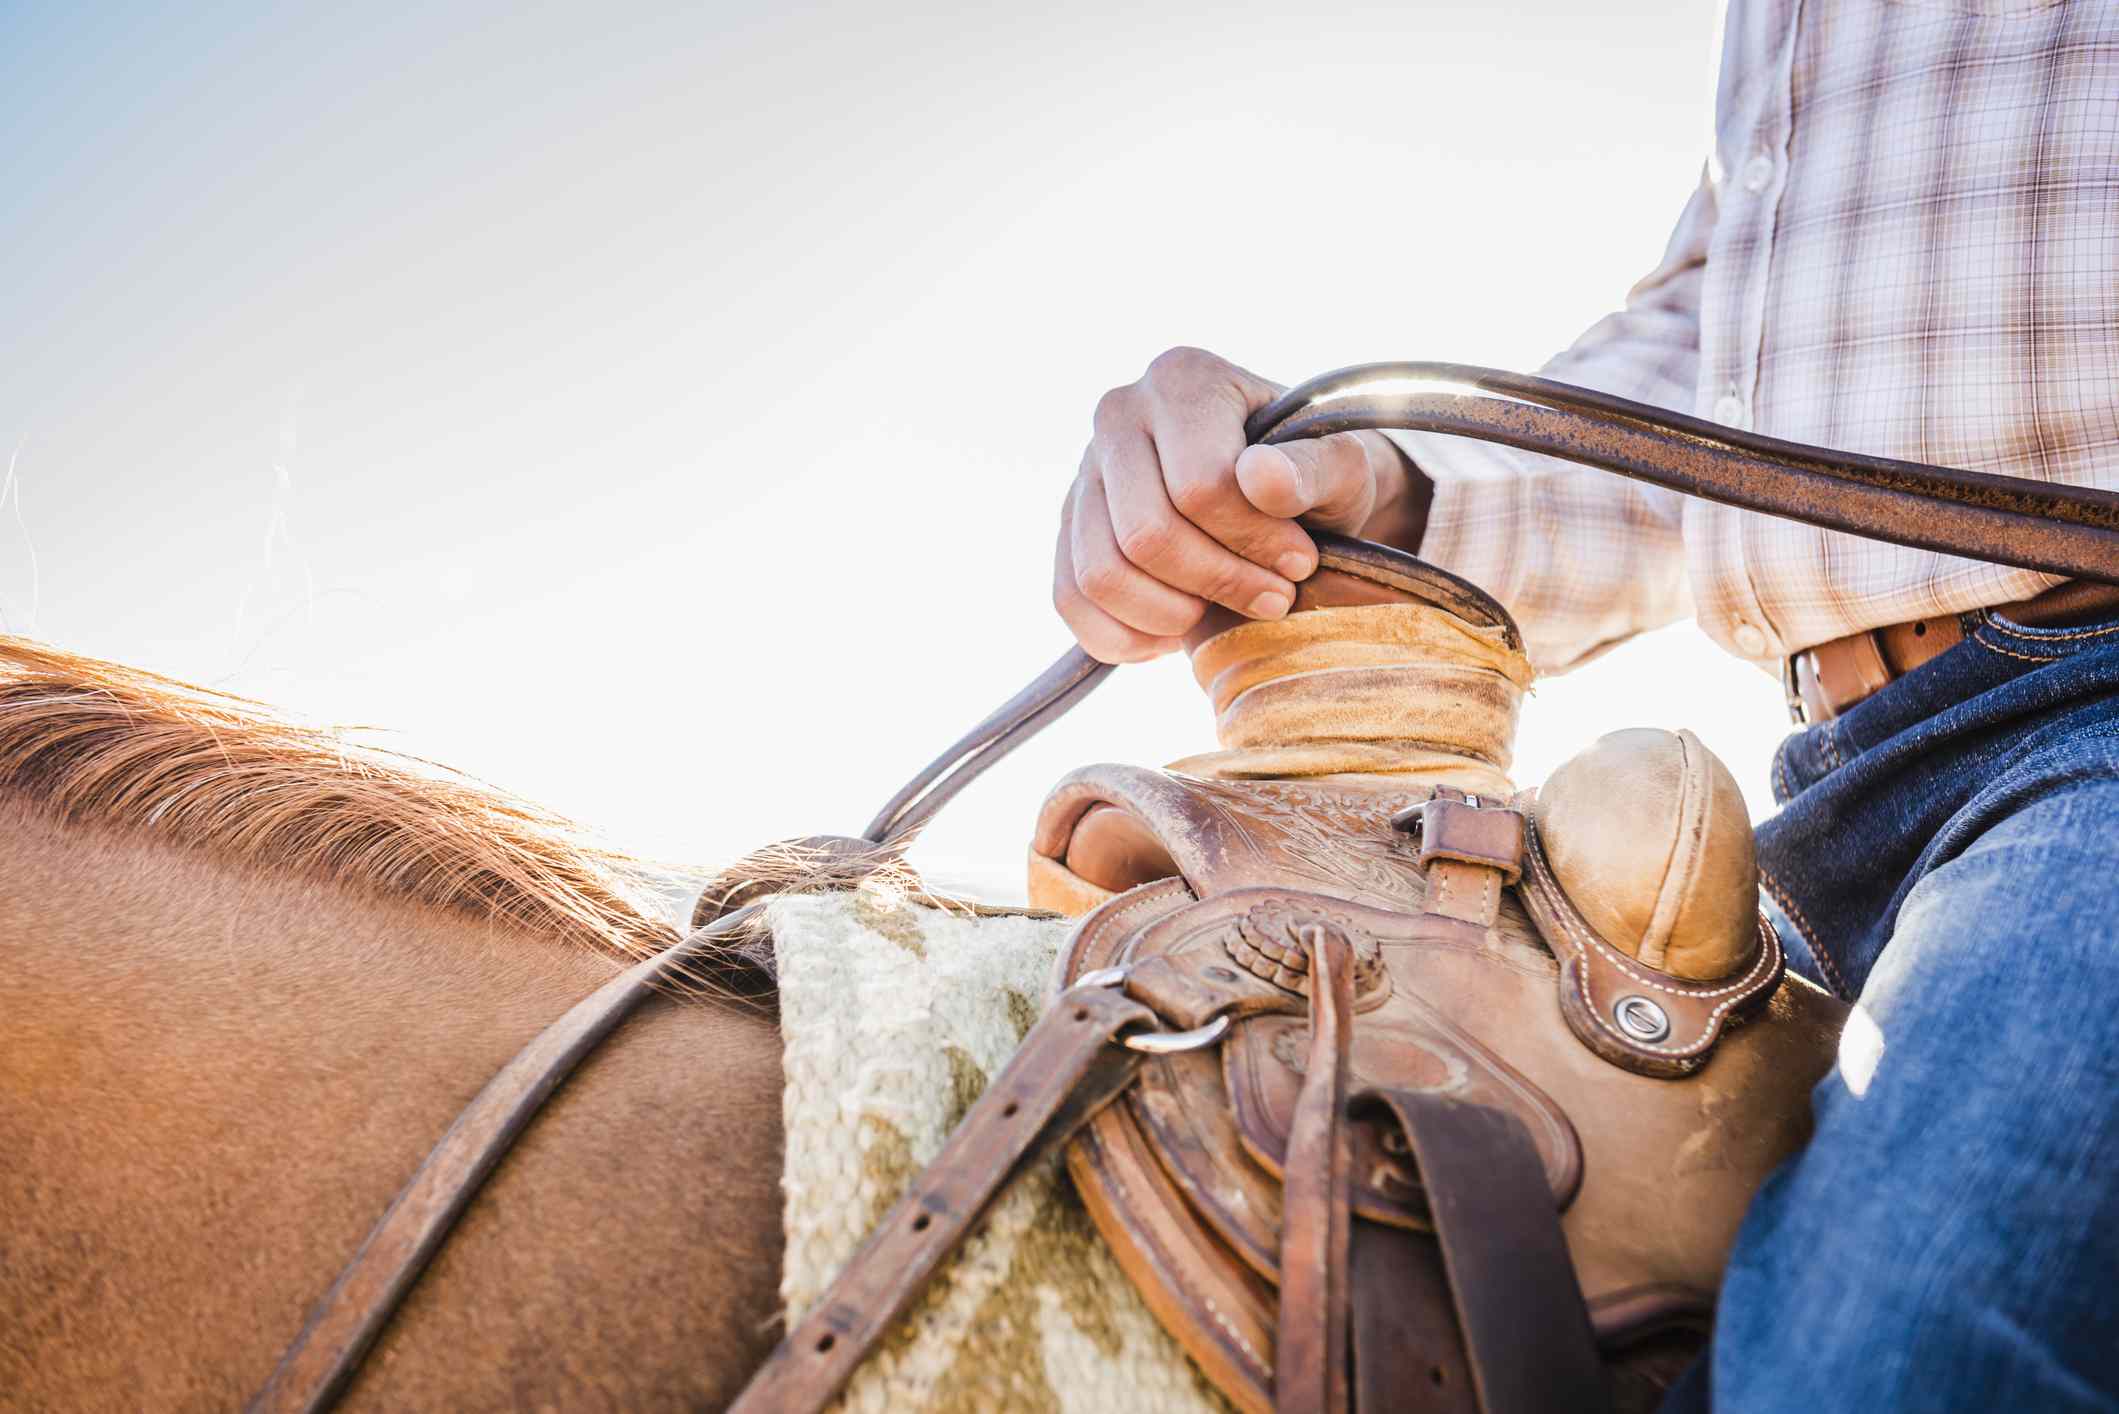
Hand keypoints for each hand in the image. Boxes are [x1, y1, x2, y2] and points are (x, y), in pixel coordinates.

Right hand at [1055, 346, 1423, 662]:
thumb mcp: (1343, 468)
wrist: (1280, 494)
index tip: (1299, 562)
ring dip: (1172, 615)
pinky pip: (1071, 600)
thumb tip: (1260, 477)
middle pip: (1146, 534)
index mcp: (1183, 379)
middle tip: (1272, 598)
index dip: (1253, 541)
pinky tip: (1176, 630)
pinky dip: (1124, 636)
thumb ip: (1315, 468)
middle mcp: (1119, 413)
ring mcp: (1084, 471)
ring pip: (1102, 573)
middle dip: (1217, 583)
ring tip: (1223, 610)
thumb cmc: (1314, 477)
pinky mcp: (1067, 525)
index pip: (1199, 486)